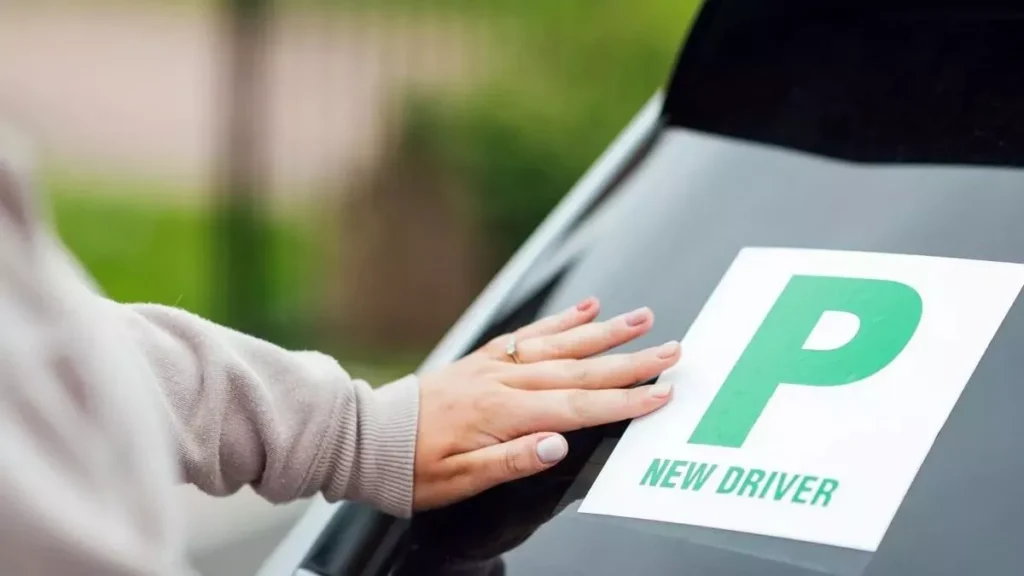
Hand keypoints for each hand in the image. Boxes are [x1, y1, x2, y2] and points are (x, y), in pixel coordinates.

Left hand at [413, 297, 679, 509]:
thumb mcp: (459, 478)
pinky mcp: (486, 358)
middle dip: (631, 361)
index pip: (577, 407)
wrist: (370, 437)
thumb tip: (557, 446)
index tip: (660, 394)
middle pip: (580, 369)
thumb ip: (511, 460)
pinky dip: (561, 320)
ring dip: (605, 332)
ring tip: (642, 318)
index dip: (622, 402)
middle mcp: (504, 380)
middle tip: (672, 350)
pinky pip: (530, 334)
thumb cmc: (414, 466)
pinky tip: (588, 309)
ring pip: (561, 344)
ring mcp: (495, 365)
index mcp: (503, 413)